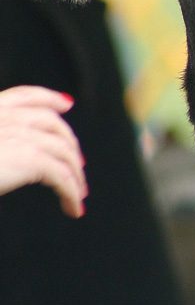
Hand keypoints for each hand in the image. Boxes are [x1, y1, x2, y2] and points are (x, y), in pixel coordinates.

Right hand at [0, 86, 87, 217]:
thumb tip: (12, 152)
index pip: (24, 95)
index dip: (48, 98)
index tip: (66, 103)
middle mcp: (5, 118)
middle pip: (52, 124)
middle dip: (69, 143)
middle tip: (77, 165)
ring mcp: (20, 136)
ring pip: (63, 152)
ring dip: (75, 175)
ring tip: (78, 194)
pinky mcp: (30, 159)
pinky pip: (62, 176)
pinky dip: (72, 192)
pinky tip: (73, 208)